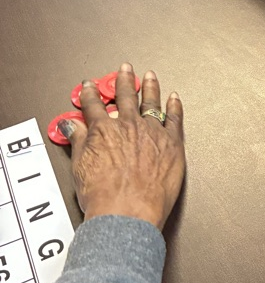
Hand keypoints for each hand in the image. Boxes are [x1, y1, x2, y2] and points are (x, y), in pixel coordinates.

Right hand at [60, 63, 184, 229]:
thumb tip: (71, 127)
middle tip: (124, 69)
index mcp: (103, 130)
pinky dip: (174, 106)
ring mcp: (152, 133)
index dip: (90, 94)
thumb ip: (78, 141)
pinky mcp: (172, 143)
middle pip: (125, 96)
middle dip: (123, 80)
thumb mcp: (80, 167)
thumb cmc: (105, 196)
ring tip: (149, 76)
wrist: (128, 212)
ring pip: (151, 102)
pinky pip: (174, 118)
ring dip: (150, 86)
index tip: (90, 86)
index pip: (94, 105)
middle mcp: (128, 126)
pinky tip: (173, 98)